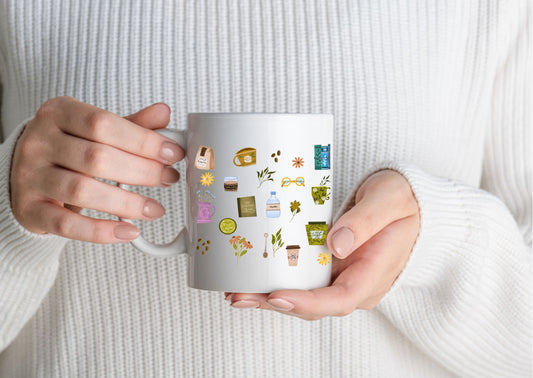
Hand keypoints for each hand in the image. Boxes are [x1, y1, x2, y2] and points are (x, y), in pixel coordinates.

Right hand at [10, 97, 183, 242]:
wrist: (24, 174)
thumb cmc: (70, 149)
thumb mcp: (96, 130)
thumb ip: (131, 125)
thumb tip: (164, 113)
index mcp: (59, 113)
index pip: (103, 123)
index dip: (143, 140)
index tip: (173, 154)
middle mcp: (39, 142)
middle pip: (96, 158)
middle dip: (142, 171)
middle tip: (169, 179)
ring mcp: (29, 176)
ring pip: (82, 191)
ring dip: (126, 204)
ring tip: (155, 209)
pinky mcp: (28, 209)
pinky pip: (67, 225)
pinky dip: (101, 231)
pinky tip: (129, 231)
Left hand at [226, 170, 419, 319]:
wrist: (410, 200)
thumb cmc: (404, 198)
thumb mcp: (389, 200)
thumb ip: (366, 220)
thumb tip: (336, 244)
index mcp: (374, 273)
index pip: (340, 300)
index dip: (306, 303)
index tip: (276, 297)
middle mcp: (356, 282)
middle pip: (312, 304)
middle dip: (273, 303)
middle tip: (238, 295)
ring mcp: (342, 276)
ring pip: (303, 295)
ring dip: (268, 296)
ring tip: (235, 289)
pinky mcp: (330, 266)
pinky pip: (302, 279)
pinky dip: (276, 279)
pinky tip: (251, 274)